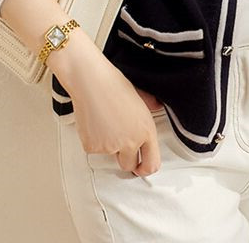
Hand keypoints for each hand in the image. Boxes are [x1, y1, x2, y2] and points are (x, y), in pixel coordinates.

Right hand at [49, 32, 162, 175]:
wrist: (91, 81)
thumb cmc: (114, 84)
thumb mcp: (140, 95)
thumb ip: (151, 106)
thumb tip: (157, 106)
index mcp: (146, 131)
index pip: (152, 164)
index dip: (145, 167)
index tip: (141, 167)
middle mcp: (131, 143)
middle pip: (129, 165)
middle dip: (125, 157)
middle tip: (119, 141)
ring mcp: (111, 147)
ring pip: (110, 155)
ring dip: (108, 145)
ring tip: (105, 120)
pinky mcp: (93, 147)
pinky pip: (94, 150)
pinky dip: (93, 140)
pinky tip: (94, 121)